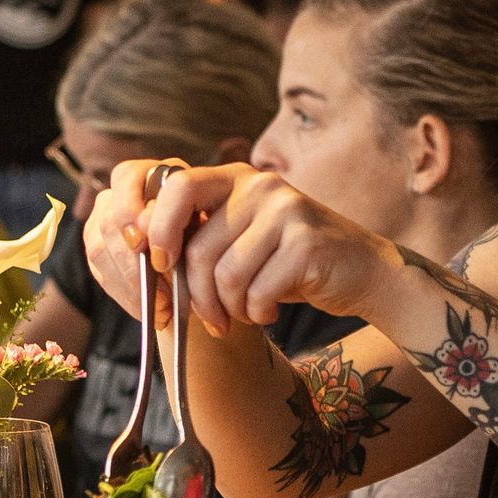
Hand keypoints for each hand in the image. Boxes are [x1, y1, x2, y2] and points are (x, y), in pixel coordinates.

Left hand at [88, 160, 398, 334]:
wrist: (361, 271)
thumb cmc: (287, 261)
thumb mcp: (240, 238)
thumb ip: (197, 237)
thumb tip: (136, 249)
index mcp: (234, 178)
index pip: (176, 187)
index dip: (156, 230)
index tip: (158, 269)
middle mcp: (258, 185)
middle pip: (197, 249)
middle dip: (194, 296)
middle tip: (208, 319)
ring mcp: (286, 211)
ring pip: (225, 276)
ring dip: (230, 309)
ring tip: (244, 313)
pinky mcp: (306, 243)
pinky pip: (257, 291)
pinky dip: (257, 313)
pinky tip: (270, 311)